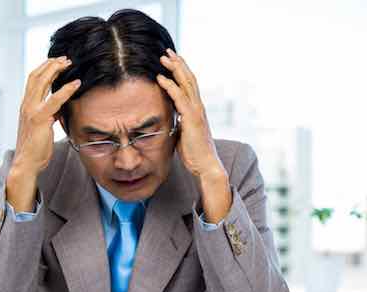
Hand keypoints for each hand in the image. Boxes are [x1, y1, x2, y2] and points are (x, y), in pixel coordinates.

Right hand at [6, 57, 79, 211]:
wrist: (26, 163)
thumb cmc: (35, 149)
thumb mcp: (43, 128)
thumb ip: (49, 116)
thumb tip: (59, 109)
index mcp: (25, 106)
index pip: (32, 80)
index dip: (44, 68)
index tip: (56, 62)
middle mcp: (26, 105)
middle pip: (36, 76)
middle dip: (50, 64)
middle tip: (64, 58)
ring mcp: (31, 111)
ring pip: (41, 82)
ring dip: (55, 69)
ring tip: (69, 63)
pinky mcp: (39, 119)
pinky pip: (54, 100)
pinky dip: (66, 90)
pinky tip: (76, 83)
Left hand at [156, 49, 225, 179]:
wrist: (205, 165)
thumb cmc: (194, 152)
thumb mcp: (183, 133)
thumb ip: (179, 122)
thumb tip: (171, 117)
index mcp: (196, 109)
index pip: (189, 84)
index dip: (181, 71)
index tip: (172, 61)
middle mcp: (198, 106)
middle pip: (189, 78)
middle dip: (178, 63)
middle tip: (167, 51)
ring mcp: (196, 111)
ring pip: (186, 83)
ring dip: (175, 68)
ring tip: (164, 57)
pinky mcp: (192, 118)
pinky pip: (179, 97)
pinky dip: (170, 86)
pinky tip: (161, 78)